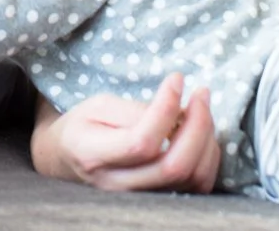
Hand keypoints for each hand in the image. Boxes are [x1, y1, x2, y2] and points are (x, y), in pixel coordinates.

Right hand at [32, 74, 220, 192]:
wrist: (70, 158)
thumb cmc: (84, 126)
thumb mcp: (97, 106)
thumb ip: (133, 111)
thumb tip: (173, 110)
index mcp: (93, 156)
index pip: (141, 142)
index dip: (166, 109)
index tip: (177, 79)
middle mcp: (117, 185)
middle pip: (173, 166)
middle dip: (198, 125)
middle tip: (201, 93)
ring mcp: (140, 199)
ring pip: (190, 178)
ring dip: (206, 139)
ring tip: (200, 108)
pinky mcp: (160, 199)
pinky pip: (197, 185)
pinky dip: (208, 156)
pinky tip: (201, 132)